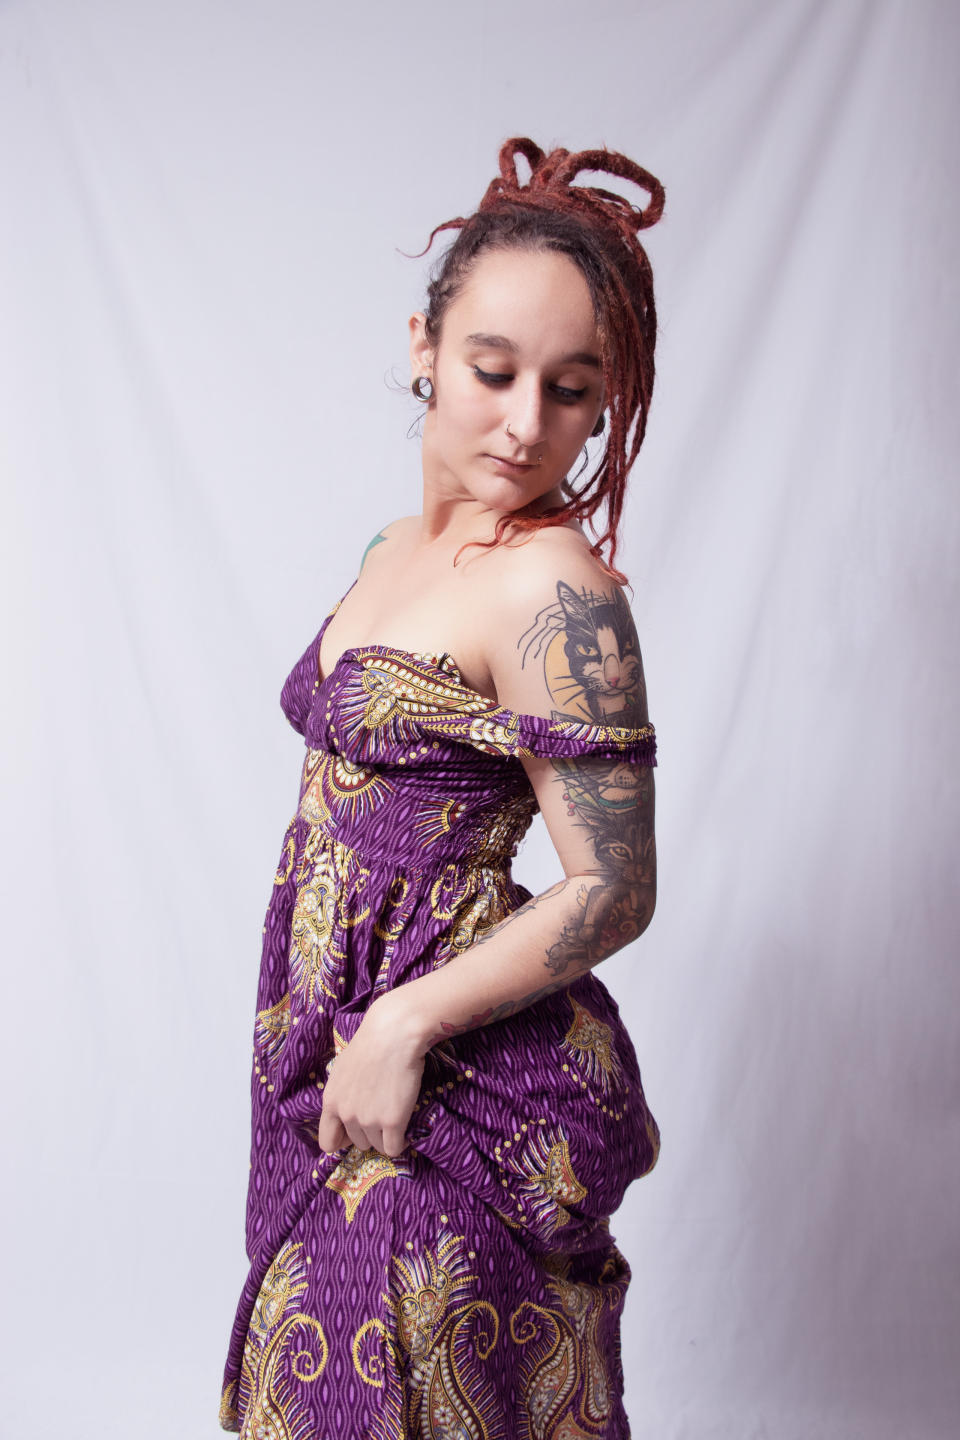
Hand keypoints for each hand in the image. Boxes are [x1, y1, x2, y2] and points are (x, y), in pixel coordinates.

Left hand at [316, 993, 426, 1158]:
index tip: (355, 1132)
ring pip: (377, 1146)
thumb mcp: (343, 1069)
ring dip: (386, 1138)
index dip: (342, 1140)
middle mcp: (346, 1114)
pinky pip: (394, 1149)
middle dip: (369, 1134)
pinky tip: (406, 1133)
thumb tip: (346, 1110)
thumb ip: (342, 1094)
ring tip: (395, 1121)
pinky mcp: (393, 1122)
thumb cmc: (371, 1044)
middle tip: (382, 1118)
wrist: (394, 1033)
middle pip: (358, 1143)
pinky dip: (401, 1144)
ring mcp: (369, 1120)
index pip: (327, 1142)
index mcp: (330, 1101)